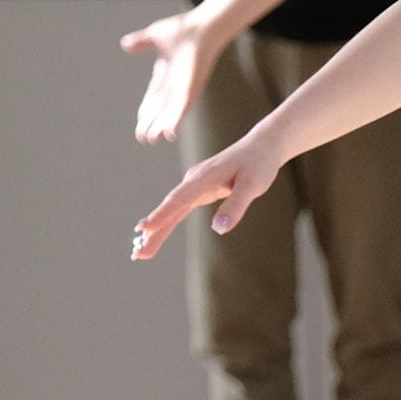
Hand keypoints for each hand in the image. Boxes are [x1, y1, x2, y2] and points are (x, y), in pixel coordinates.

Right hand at [120, 10, 219, 143]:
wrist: (202, 25)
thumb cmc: (184, 27)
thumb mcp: (155, 36)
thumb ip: (141, 42)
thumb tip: (125, 45)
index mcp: (166, 74)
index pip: (153, 98)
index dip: (146, 112)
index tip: (140, 124)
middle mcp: (176, 84)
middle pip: (161, 109)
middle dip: (152, 123)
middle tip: (143, 139)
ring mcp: (184, 87)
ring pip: (171, 112)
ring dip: (162, 126)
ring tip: (153, 140)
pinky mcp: (191, 87)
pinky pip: (181, 107)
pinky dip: (175, 120)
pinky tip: (169, 134)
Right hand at [130, 129, 283, 259]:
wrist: (262, 146)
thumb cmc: (259, 164)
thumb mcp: (253, 185)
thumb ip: (236, 206)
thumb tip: (219, 229)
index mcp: (205, 177)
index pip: (180, 199)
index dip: (162, 214)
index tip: (144, 229)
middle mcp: (194, 179)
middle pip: (170, 207)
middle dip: (154, 230)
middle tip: (139, 254)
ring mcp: (195, 183)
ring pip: (172, 209)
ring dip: (157, 229)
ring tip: (142, 250)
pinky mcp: (199, 188)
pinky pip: (180, 207)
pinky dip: (168, 220)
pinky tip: (158, 232)